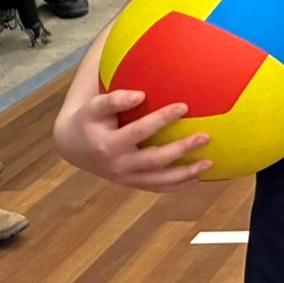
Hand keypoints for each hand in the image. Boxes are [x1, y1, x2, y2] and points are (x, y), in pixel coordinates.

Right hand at [53, 90, 211, 192]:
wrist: (73, 147)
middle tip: (205, 136)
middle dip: (181, 150)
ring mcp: (126, 178)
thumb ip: (114, 99)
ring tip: (210, 163)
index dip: (161, 119)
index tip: (184, 106)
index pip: (139, 132)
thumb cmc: (88, 119)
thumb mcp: (93, 107)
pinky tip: (199, 177)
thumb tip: (140, 95)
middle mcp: (119, 165)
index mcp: (109, 145)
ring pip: (159, 180)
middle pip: (154, 160)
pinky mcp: (132, 183)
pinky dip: (178, 185)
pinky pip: (158, 187)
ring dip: (185, 174)